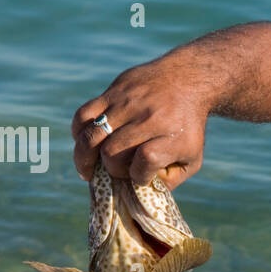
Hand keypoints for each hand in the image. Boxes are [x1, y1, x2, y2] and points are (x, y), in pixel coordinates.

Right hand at [71, 50, 211, 188]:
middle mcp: (148, 117)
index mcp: (171, 135)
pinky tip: (84, 144)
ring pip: (93, 135)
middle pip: (114, 152)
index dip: (138, 176)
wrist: (187, 79)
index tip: (140, 177)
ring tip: (86, 171)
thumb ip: (172, 179)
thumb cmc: (188, 126)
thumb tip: (142, 192)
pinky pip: (84, 114)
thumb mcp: (192, 155)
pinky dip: (78, 133)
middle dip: (112, 170)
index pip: (146, 160)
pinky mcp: (113, 91)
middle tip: (116, 173)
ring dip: (85, 158)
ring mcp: (128, 102)